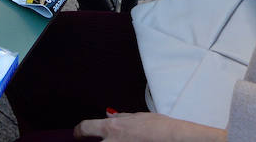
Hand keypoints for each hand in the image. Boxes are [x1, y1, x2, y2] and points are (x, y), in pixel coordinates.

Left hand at [75, 112, 225, 140]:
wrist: (178, 141)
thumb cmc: (162, 129)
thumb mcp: (139, 117)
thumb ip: (122, 118)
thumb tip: (110, 116)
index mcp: (112, 129)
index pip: (85, 128)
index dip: (78, 131)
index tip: (77, 134)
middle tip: (106, 140)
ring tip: (127, 140)